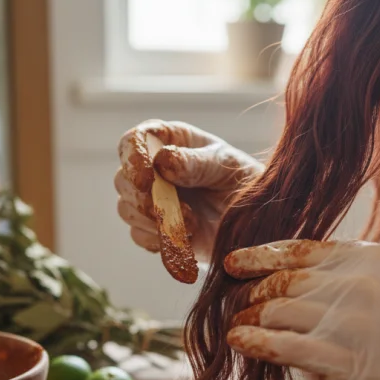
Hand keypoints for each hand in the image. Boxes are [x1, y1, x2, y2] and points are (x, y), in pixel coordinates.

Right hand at [115, 119, 263, 260]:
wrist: (256, 221)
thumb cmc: (245, 182)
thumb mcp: (226, 166)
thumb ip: (195, 163)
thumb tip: (161, 161)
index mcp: (171, 141)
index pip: (133, 140)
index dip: (133, 157)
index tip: (146, 177)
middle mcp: (154, 168)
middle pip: (123, 178)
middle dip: (145, 197)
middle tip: (181, 210)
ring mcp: (152, 199)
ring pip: (126, 207)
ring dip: (154, 219)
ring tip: (193, 223)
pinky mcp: (156, 228)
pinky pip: (139, 234)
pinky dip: (158, 238)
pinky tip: (185, 237)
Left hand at [223, 240, 379, 379]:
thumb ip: (354, 281)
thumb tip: (302, 289)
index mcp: (370, 257)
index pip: (299, 249)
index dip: (259, 255)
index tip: (233, 263)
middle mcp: (357, 281)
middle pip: (282, 281)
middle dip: (252, 295)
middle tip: (236, 308)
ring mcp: (352, 320)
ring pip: (277, 312)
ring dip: (250, 321)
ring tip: (235, 330)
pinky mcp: (350, 361)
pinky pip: (286, 347)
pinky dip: (256, 343)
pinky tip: (239, 343)